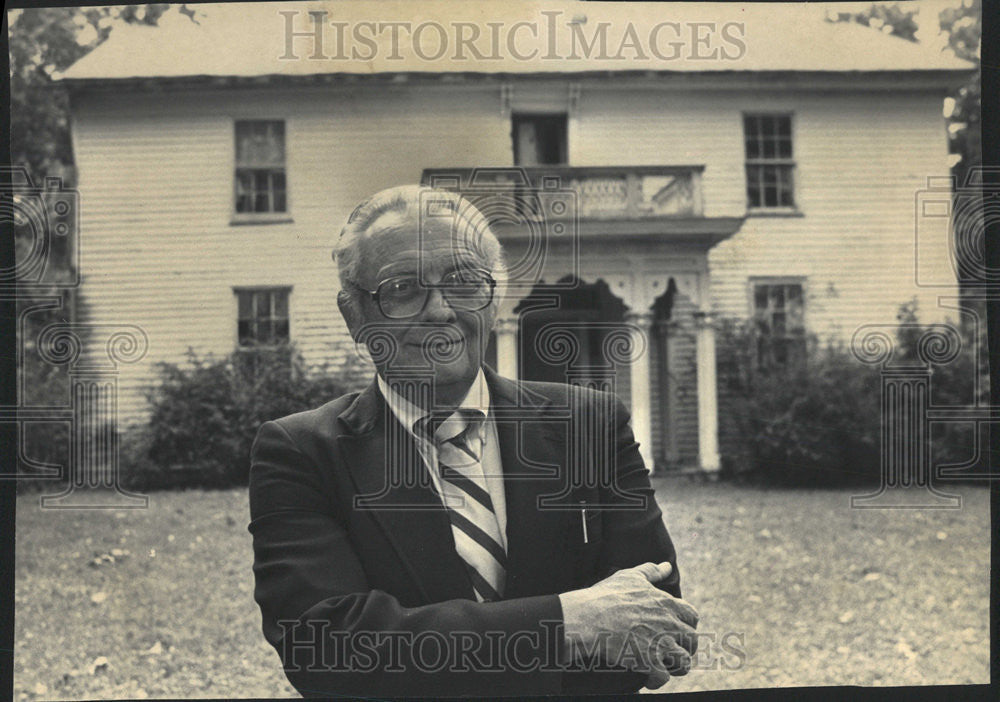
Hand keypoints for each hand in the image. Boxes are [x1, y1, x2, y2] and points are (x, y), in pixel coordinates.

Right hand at [558, 561, 698, 688]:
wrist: (588, 617)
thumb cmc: (607, 595)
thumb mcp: (631, 576)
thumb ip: (652, 571)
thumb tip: (667, 565)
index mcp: (667, 603)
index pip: (692, 616)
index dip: (686, 624)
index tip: (676, 628)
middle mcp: (669, 624)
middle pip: (692, 640)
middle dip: (684, 647)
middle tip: (669, 649)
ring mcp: (660, 644)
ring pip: (683, 662)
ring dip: (675, 666)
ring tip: (663, 666)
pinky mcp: (648, 662)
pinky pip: (662, 678)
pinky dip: (656, 680)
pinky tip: (647, 678)